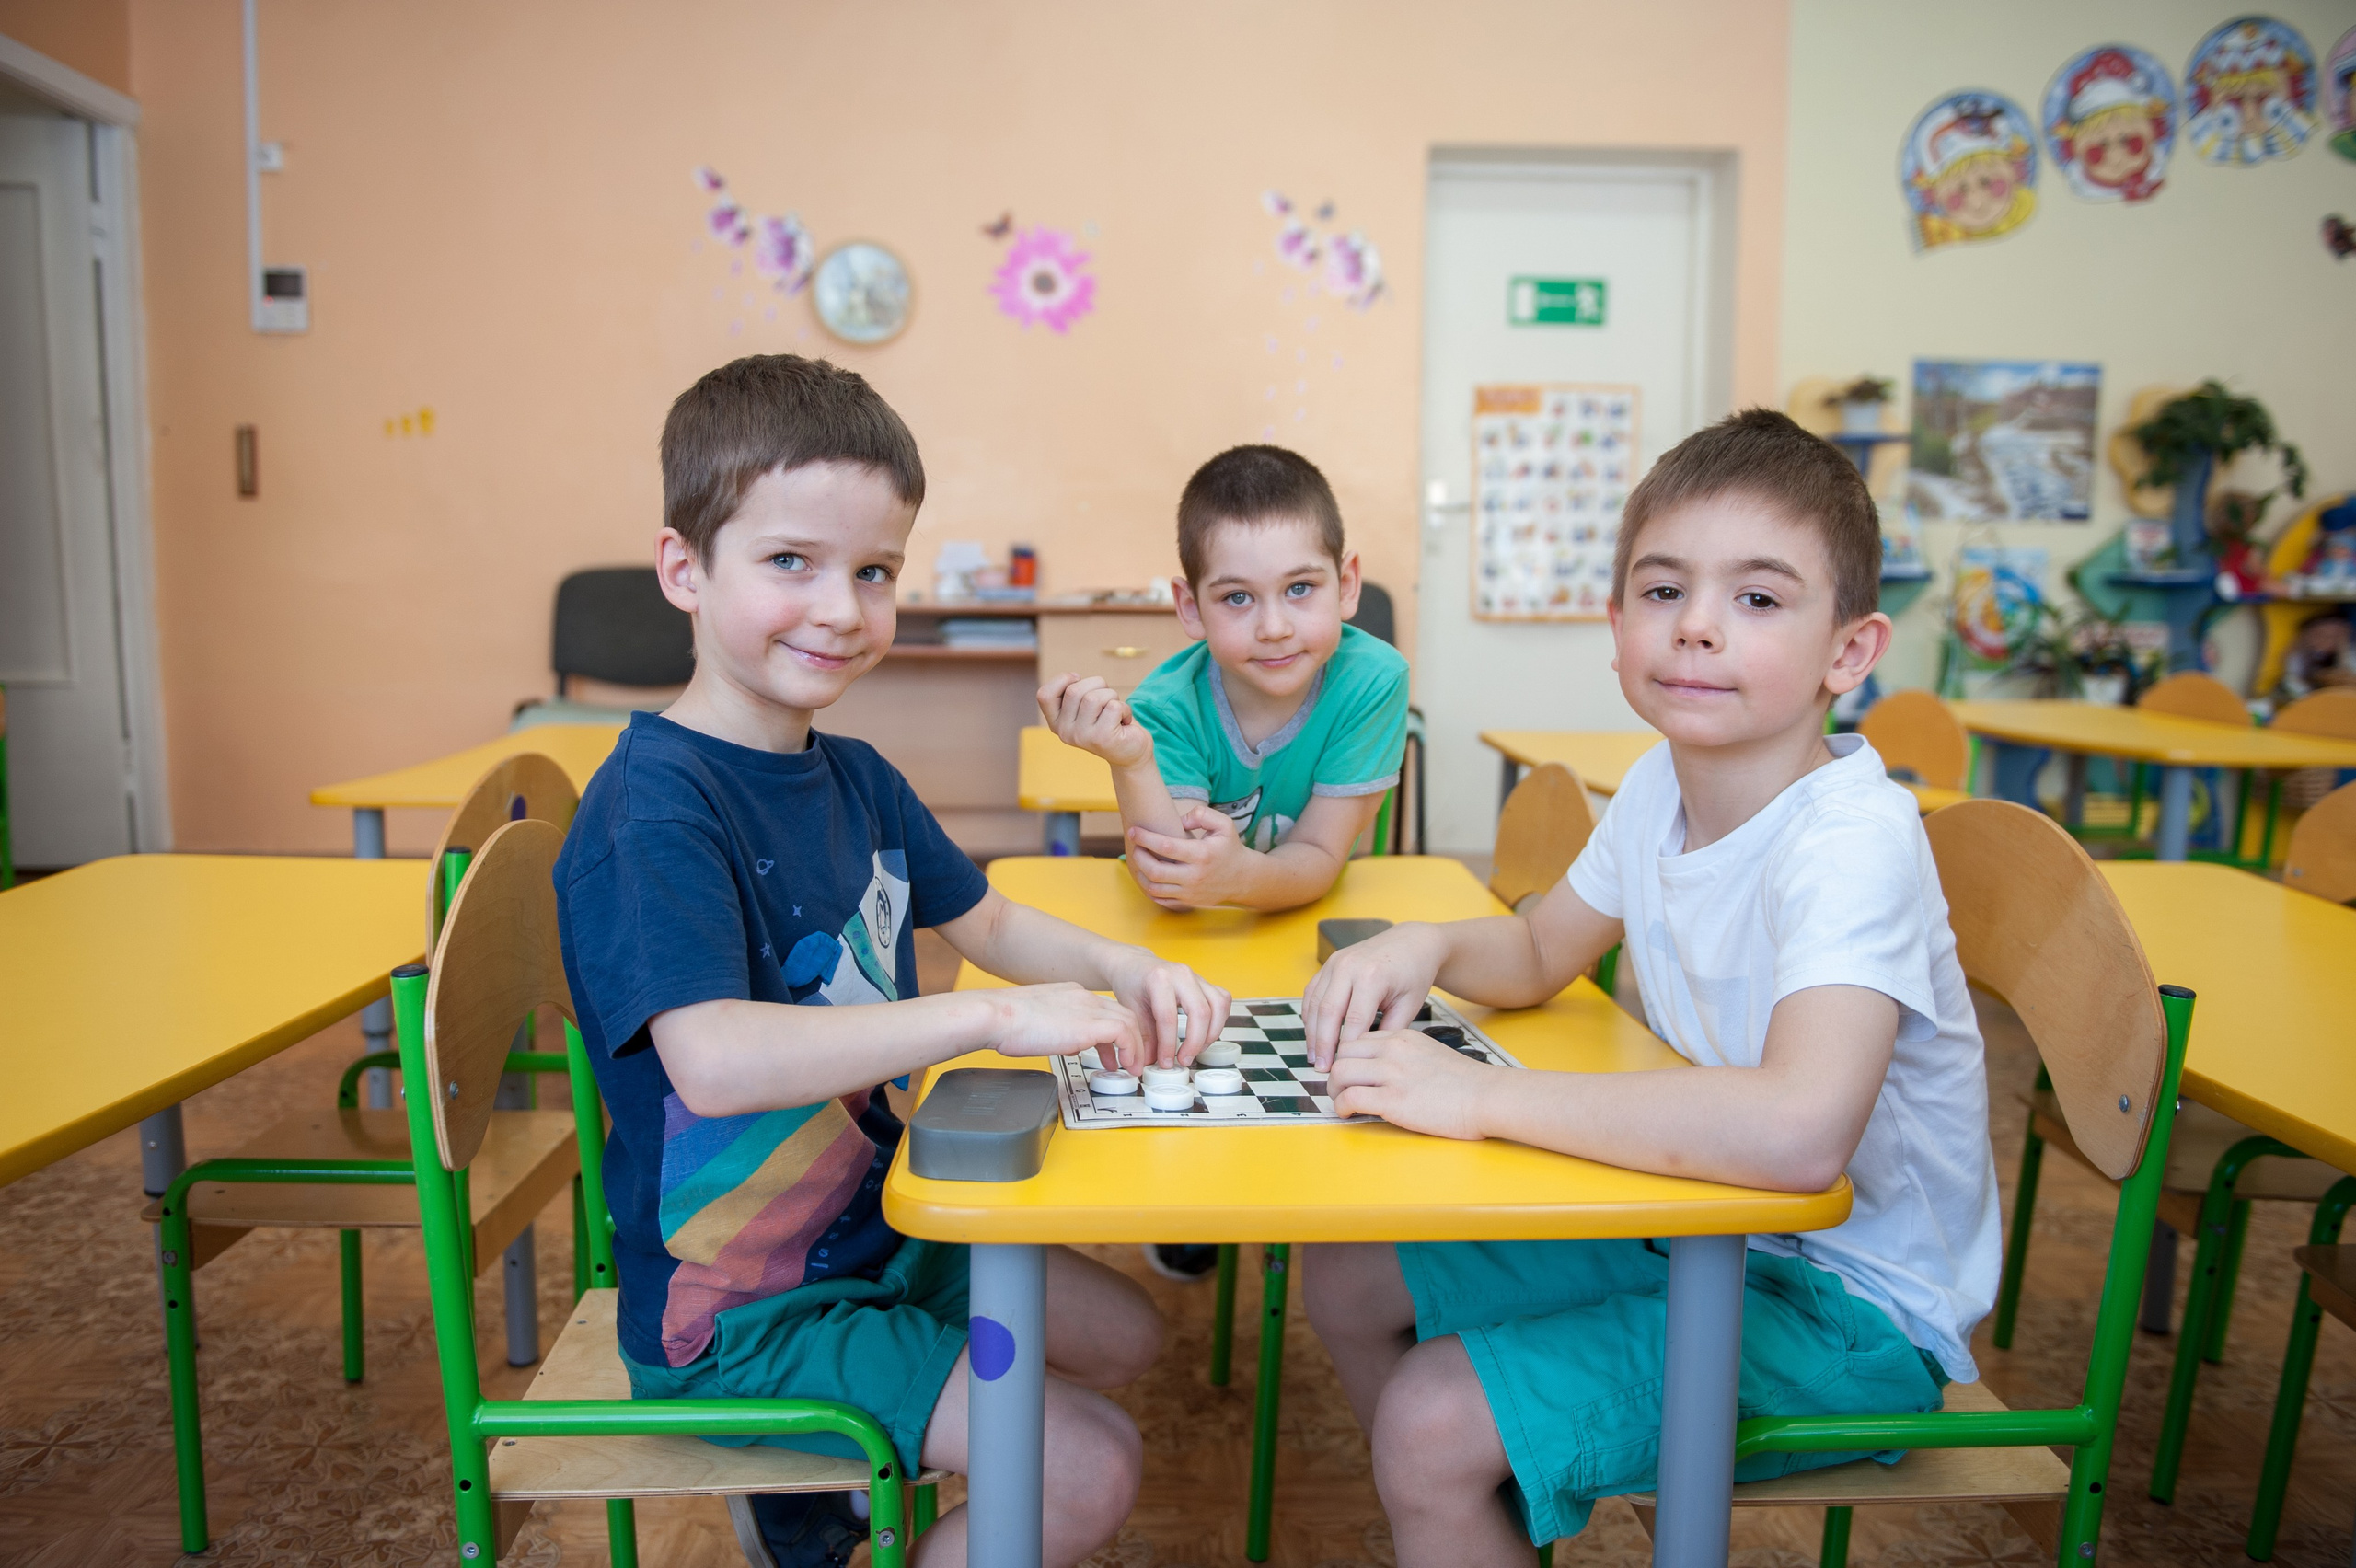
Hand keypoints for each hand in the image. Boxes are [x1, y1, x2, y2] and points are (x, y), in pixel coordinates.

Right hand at [977, 983, 1145, 1071]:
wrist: (998, 1016)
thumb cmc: (1007, 1022)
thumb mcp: (1039, 1022)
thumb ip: (1060, 1030)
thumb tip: (1072, 1045)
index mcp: (1071, 994)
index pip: (1103, 1010)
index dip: (1112, 1033)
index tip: (1111, 1052)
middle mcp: (1084, 997)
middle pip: (1122, 1014)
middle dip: (1131, 1040)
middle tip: (1129, 1061)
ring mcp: (1089, 1008)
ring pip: (1130, 1022)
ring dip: (1135, 1047)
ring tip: (1131, 1068)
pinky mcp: (1091, 1024)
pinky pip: (1125, 1033)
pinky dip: (1131, 1050)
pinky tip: (1125, 1065)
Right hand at [1038, 673, 1152, 768]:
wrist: (1130, 751)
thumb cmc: (1107, 720)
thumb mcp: (1085, 706)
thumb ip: (1074, 692)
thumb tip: (1073, 677)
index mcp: (1056, 723)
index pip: (1044, 695)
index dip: (1062, 679)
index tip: (1078, 679)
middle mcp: (1064, 732)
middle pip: (1073, 690)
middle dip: (1097, 685)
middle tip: (1106, 699)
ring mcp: (1082, 737)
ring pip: (1094, 697)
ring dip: (1111, 696)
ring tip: (1115, 710)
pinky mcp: (1103, 739)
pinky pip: (1114, 706)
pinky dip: (1125, 708)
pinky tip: (1124, 721)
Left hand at [1104, 949, 1231, 1068]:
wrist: (1136, 965)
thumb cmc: (1132, 983)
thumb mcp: (1131, 1010)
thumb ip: (1144, 1037)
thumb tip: (1152, 1062)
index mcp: (1159, 979)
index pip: (1169, 1018)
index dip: (1168, 1045)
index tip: (1165, 1062)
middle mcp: (1181, 975)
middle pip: (1201, 1012)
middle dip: (1195, 1042)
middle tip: (1184, 1060)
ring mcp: (1197, 977)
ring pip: (1219, 1005)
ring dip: (1212, 1033)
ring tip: (1197, 1049)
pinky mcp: (1205, 982)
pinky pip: (1223, 1001)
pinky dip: (1219, 1020)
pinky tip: (1205, 1034)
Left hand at [1126, 803, 1252, 908]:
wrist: (1243, 878)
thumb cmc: (1229, 848)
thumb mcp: (1224, 824)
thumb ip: (1202, 815)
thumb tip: (1179, 820)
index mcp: (1201, 854)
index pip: (1165, 846)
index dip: (1145, 837)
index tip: (1134, 831)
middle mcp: (1194, 876)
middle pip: (1155, 870)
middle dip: (1139, 857)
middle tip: (1135, 846)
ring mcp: (1190, 892)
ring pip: (1154, 888)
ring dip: (1141, 873)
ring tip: (1140, 860)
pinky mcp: (1187, 902)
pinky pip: (1160, 899)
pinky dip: (1149, 888)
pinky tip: (1148, 875)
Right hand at [1301, 921, 1446, 1068]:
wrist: (1412, 942)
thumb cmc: (1414, 974)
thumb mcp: (1409, 1005)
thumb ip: (1387, 1031)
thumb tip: (1365, 1056)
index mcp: (1372, 977)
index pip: (1353, 1021)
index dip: (1346, 1048)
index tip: (1344, 1068)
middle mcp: (1349, 966)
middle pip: (1328, 1012)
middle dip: (1323, 1044)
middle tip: (1321, 1069)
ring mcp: (1335, 962)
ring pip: (1315, 1003)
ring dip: (1312, 1032)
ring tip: (1314, 1057)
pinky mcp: (1329, 963)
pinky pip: (1312, 992)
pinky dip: (1310, 1015)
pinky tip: (1313, 1034)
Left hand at [1328, 1030, 1495, 1139]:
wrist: (1487, 1096)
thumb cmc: (1464, 1083)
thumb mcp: (1429, 1054)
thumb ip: (1404, 1056)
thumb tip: (1384, 1071)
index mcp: (1401, 1038)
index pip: (1356, 1040)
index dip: (1347, 1059)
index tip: (1349, 1075)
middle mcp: (1392, 1051)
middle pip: (1342, 1053)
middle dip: (1335, 1073)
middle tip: (1340, 1089)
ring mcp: (1392, 1075)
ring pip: (1339, 1074)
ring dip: (1334, 1091)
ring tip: (1342, 1103)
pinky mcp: (1392, 1101)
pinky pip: (1349, 1099)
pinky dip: (1342, 1108)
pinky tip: (1349, 1115)